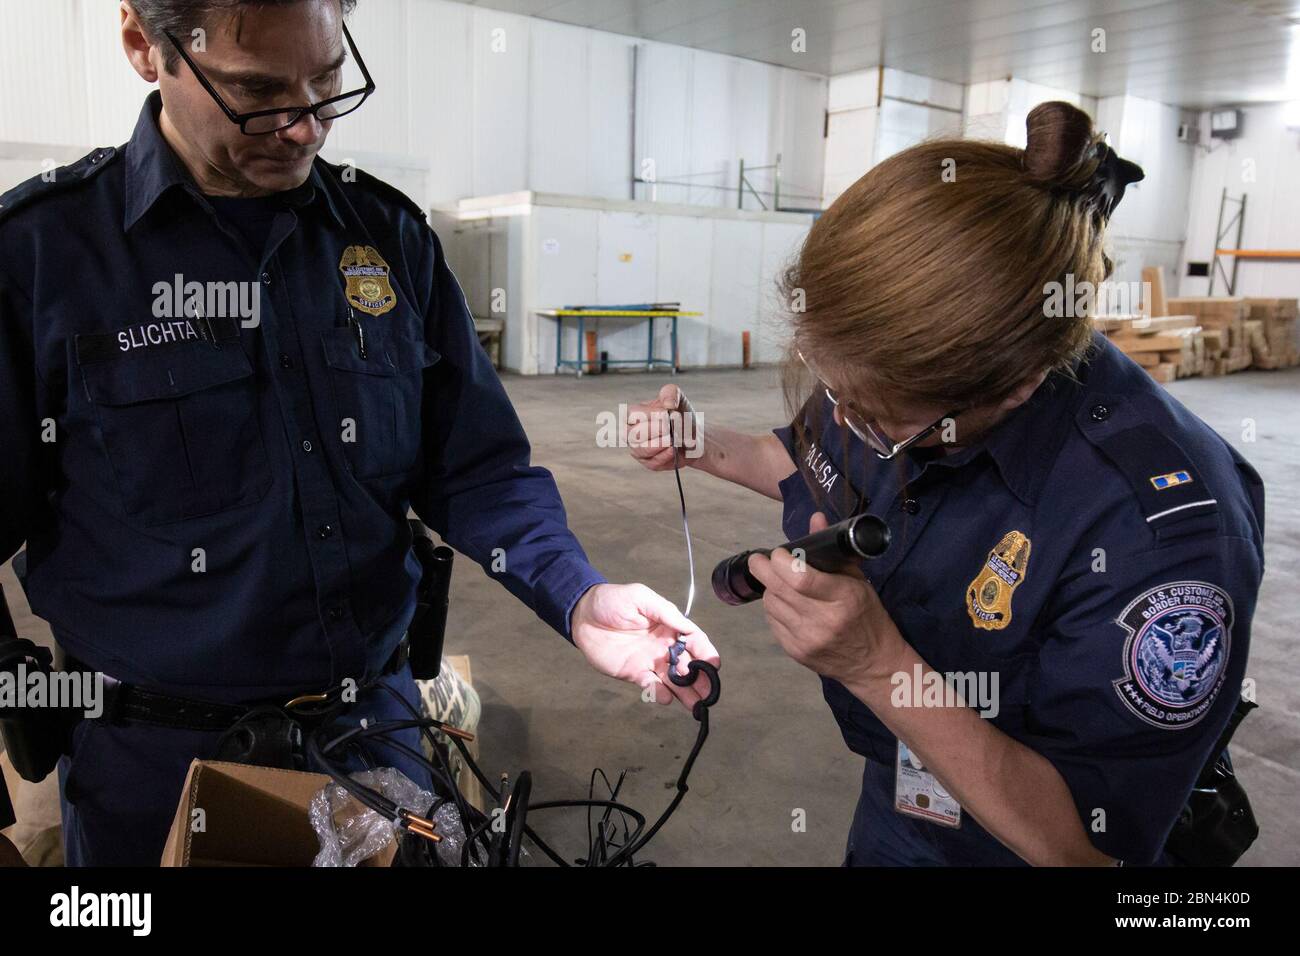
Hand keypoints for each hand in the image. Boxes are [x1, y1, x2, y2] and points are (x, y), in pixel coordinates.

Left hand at [571, 582, 719, 711]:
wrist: (582, 614)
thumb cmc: (612, 601)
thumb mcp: (641, 597)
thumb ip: (665, 611)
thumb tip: (688, 627)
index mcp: (669, 627)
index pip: (694, 641)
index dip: (706, 652)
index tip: (714, 664)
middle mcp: (664, 646)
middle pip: (688, 665)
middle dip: (701, 679)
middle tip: (710, 693)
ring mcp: (650, 661)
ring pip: (673, 680)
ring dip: (685, 692)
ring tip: (697, 705)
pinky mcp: (634, 673)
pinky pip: (650, 685)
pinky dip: (659, 693)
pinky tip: (667, 698)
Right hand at [625, 384, 699, 471]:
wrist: (694, 435)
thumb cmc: (681, 415)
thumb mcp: (678, 398)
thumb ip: (671, 393)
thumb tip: (668, 403)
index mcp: (633, 414)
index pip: (631, 415)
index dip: (648, 415)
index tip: (666, 415)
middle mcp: (631, 432)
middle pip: (633, 434)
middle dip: (655, 431)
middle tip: (670, 428)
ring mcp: (638, 449)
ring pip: (641, 450)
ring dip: (659, 444)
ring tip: (673, 439)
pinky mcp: (649, 462)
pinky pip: (652, 462)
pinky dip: (665, 456)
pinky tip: (673, 450)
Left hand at [746, 513, 906, 684]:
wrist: (873, 662)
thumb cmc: (867, 616)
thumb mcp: (858, 580)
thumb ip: (833, 550)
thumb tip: (816, 518)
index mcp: (843, 598)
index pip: (800, 578)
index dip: (781, 562)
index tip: (778, 553)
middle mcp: (823, 621)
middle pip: (779, 589)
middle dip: (763, 570)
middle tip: (760, 560)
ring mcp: (807, 639)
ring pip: (771, 604)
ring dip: (770, 589)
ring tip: (779, 583)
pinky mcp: (795, 652)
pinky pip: (772, 622)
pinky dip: (775, 609)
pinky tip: (785, 604)